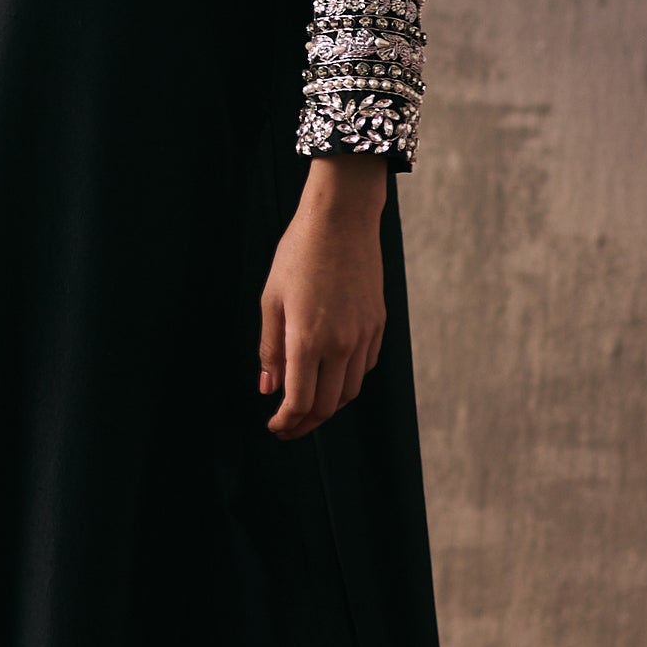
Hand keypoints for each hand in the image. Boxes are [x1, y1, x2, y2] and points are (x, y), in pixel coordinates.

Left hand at [259, 156, 388, 437]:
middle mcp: (340, 344)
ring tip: (309, 405)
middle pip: (327, 405)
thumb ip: (270, 349)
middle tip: (288, 426)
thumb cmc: (298, 254)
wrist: (341, 219)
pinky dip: (347, 381)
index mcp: (307, 340)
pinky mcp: (378, 324)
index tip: (275, 427)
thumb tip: (269, 388)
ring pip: (350, 391)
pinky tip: (332, 375)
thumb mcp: (271, 300)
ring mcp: (363, 336)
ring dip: (329, 406)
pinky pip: (364, 367)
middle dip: (306, 423)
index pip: (299, 402)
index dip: (286, 422)